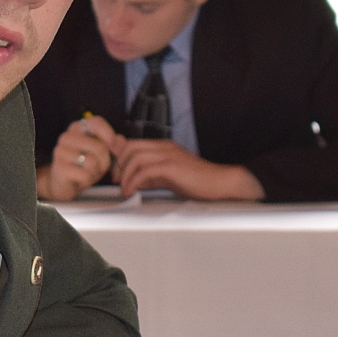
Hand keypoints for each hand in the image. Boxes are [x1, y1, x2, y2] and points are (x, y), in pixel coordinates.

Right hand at [36, 115, 120, 200]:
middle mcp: (66, 137)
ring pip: (93, 162)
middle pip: (100, 147)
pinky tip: (79, 179)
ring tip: (86, 172)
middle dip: (104, 161)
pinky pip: (86, 174)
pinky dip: (88, 180)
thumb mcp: (100, 154)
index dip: (109, 134)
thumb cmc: (83, 166)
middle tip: (95, 166)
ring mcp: (61, 151)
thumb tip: (120, 140)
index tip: (112, 145)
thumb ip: (112, 144)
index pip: (96, 122)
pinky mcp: (59, 167)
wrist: (63, 184)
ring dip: (95, 172)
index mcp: (76, 128)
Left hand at [110, 138, 264, 200]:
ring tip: (124, 189)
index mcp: (163, 146)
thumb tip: (133, 181)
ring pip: (134, 158)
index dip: (120, 159)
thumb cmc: (198, 181)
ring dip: (124, 175)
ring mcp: (168, 154)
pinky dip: (133, 182)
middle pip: (129, 148)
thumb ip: (151, 175)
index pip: (132, 144)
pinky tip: (131, 191)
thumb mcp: (169, 176)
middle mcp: (164, 146)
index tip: (117, 175)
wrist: (221, 183)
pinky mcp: (171, 166)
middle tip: (117, 182)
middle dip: (118, 165)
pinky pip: (144, 170)